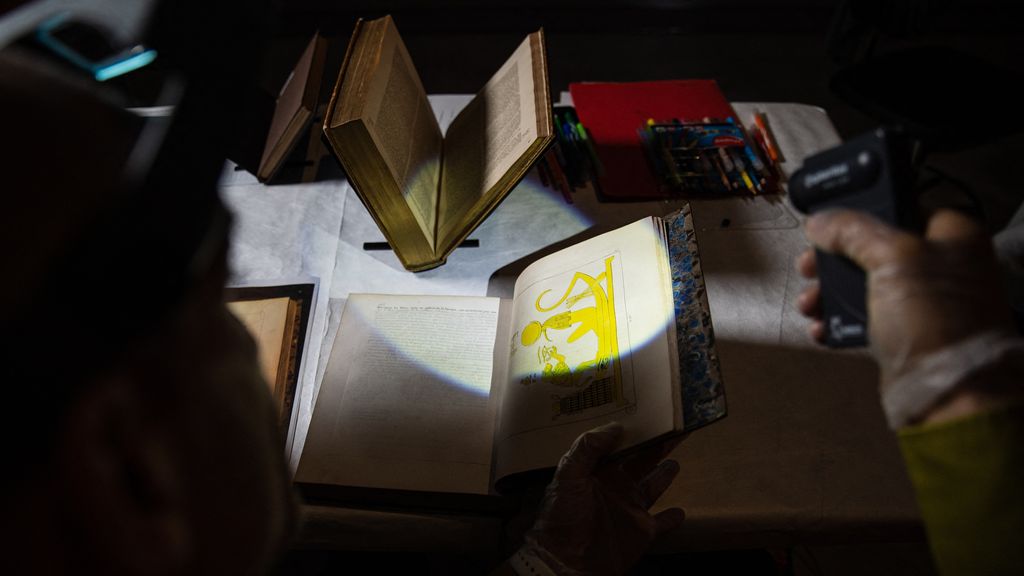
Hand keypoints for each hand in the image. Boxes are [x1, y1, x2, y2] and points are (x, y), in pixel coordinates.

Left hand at [522, 422, 684, 574]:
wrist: (565, 562)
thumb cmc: (562, 517)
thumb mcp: (568, 477)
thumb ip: (587, 449)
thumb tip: (616, 426)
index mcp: (596, 471)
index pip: (616, 444)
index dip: (630, 430)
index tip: (646, 411)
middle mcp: (615, 486)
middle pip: (640, 460)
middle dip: (655, 445)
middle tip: (673, 427)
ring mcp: (629, 508)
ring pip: (653, 486)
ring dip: (664, 473)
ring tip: (676, 458)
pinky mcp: (642, 532)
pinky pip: (661, 523)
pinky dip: (672, 518)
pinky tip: (681, 511)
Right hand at [796, 208, 1014, 391]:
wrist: (948, 394)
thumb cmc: (936, 320)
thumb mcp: (892, 258)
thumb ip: (853, 231)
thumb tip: (821, 221)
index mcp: (953, 235)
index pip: (901, 207)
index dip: (862, 212)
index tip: (829, 221)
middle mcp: (941, 265)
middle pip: (873, 248)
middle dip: (834, 259)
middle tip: (809, 265)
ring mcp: (923, 302)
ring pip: (864, 284)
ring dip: (829, 292)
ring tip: (810, 302)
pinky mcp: (906, 333)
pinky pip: (864, 318)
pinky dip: (839, 321)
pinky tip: (822, 326)